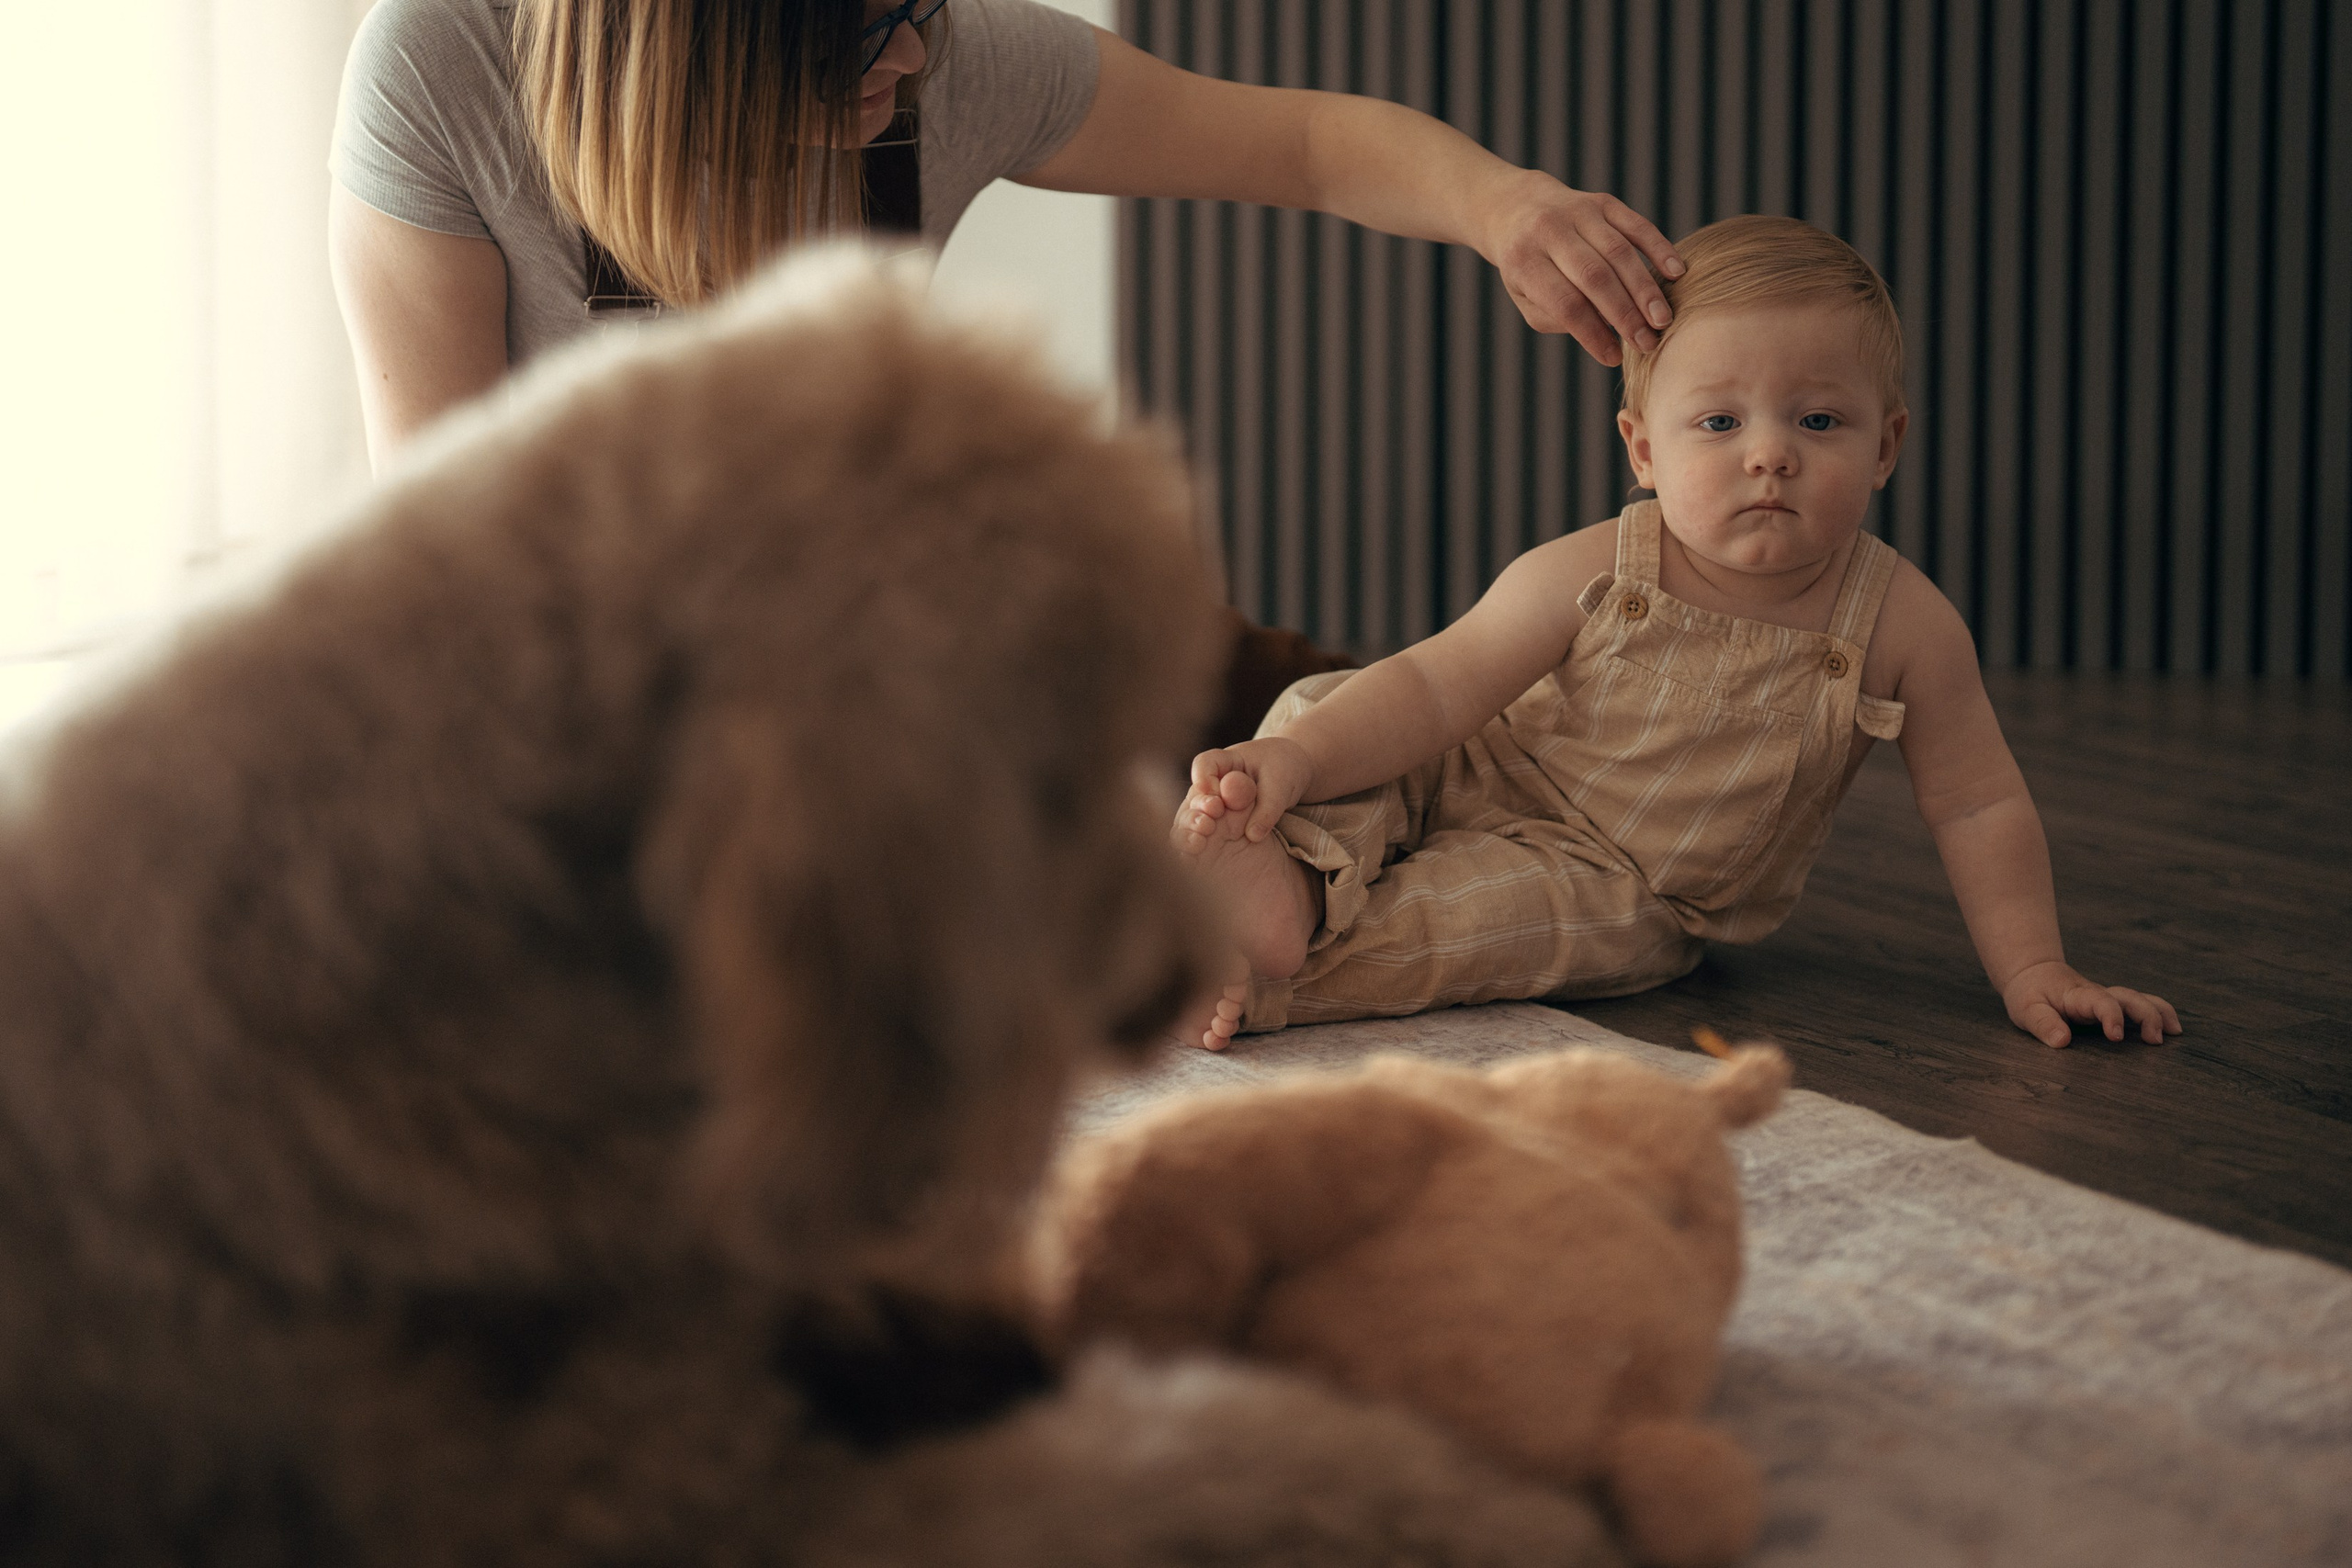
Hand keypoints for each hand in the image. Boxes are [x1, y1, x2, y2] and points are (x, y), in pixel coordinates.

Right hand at [1183, 738, 1314, 841]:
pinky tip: (1203, 849)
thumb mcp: (1281, 786)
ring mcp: (1213, 800)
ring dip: (1196, 827)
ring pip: (1195, 813)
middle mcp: (1213, 781)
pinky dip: (1204, 838)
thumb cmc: (1284, 770)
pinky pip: (1207, 828)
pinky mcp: (1218, 819)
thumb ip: (1267, 809)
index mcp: (1226, 761)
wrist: (1292, 773)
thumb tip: (1252, 836)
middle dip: (1198, 810)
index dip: (1204, 781)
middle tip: (1208, 825)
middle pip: (1194, 793)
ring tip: (1200, 843)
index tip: (1216, 802)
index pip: (1204, 764)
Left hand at [1478, 170, 1682, 366]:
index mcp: (1524, 261)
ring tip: (1662, 320)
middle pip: (1595, 277)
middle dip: (1624, 314)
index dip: (1592, 333)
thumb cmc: (1528, 268)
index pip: (1565, 303)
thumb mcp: (1526, 297)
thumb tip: (1605, 336)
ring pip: (1618, 253)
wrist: (1518, 208)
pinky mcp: (1603, 203)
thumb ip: (1559, 318)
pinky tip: (1676, 273)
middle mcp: (1550, 231)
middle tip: (1647, 342)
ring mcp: (1578, 212)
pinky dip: (1659, 249)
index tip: (1613, 357)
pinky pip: (1636, 225)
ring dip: (1645, 289)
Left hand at [2000, 960, 2181, 1047]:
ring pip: (2139, 998)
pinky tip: (2172, 1028)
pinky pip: (2140, 1005)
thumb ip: (2043, 1024)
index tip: (2116, 1037)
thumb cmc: (2029, 993)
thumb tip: (2061, 1041)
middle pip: (2129, 997)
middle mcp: (2098, 994)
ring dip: (2158, 1013)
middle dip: (2146, 1016)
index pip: (2100, 1001)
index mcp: (2078, 996)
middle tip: (2156, 1040)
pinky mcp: (2112, 1005)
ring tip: (2175, 1032)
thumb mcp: (2026, 1009)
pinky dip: (2158, 1013)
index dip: (2111, 1017)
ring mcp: (2107, 999)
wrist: (2033, 973)